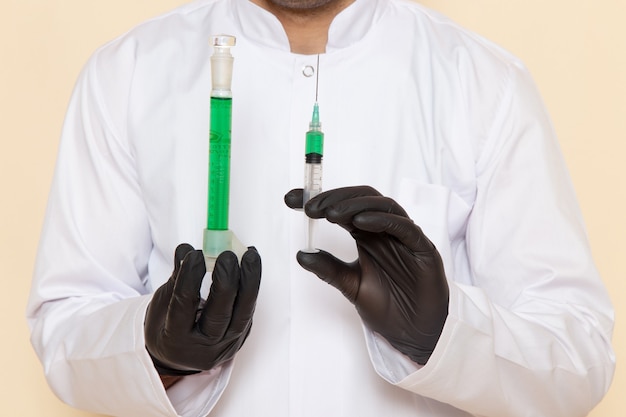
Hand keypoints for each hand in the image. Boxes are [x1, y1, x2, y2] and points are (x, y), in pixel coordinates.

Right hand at [145, 243, 260, 374]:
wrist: (179, 358)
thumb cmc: (166, 327)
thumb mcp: (161, 305)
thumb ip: (176, 278)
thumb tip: (185, 250)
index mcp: (176, 340)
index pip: (184, 305)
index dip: (190, 277)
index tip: (195, 255)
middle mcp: (203, 348)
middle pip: (219, 314)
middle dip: (226, 281)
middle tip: (227, 255)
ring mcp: (225, 346)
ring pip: (242, 314)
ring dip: (250, 281)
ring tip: (251, 255)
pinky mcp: (241, 338)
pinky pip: (248, 312)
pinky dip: (251, 287)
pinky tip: (252, 265)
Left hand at [285, 186, 447, 364]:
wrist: (415, 335)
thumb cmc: (390, 308)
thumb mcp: (351, 286)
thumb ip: (329, 269)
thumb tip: (302, 254)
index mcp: (368, 236)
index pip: (342, 208)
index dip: (318, 200)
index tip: (290, 200)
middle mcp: (385, 231)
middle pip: (361, 200)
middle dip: (334, 198)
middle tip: (310, 207)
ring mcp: (405, 237)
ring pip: (383, 206)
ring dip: (356, 205)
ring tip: (332, 213)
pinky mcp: (423, 248)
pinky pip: (404, 227)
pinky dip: (383, 220)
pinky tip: (361, 221)